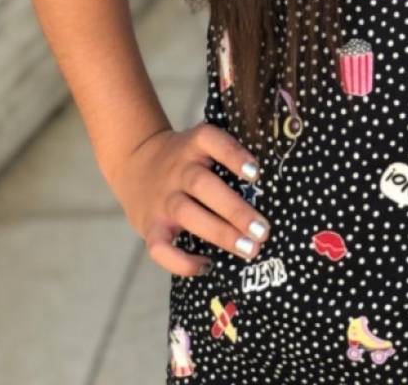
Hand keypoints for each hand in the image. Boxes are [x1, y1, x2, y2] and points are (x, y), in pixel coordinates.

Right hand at [106, 122, 271, 276]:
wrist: (136, 163)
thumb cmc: (186, 160)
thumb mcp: (201, 147)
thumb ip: (227, 159)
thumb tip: (271, 189)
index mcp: (194, 145)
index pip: (212, 141)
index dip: (233, 155)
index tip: (255, 174)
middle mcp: (177, 170)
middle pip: (202, 185)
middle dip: (235, 209)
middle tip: (263, 230)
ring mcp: (162, 198)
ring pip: (187, 214)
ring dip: (220, 233)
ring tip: (250, 248)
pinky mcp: (150, 226)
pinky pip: (161, 248)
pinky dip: (182, 261)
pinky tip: (207, 265)